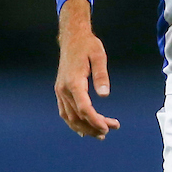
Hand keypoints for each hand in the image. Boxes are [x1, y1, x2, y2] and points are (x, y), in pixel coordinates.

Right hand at [54, 0, 119, 139]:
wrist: (72, 38)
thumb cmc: (87, 45)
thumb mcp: (99, 55)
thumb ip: (101, 75)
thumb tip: (104, 95)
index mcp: (73, 81)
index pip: (84, 108)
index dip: (96, 120)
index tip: (108, 127)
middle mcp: (63, 89)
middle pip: (78, 116)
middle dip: (94, 126)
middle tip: (111, 128)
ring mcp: (60, 91)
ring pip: (70, 117)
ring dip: (84, 128)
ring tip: (100, 134)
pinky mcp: (60, 91)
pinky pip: (65, 112)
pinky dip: (73, 123)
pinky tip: (83, 130)